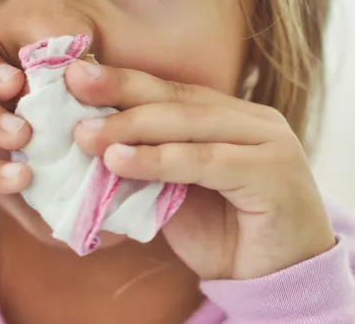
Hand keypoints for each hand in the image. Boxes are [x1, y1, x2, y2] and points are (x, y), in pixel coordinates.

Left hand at [65, 62, 335, 280]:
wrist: (283, 283)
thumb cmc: (229, 238)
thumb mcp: (178, 196)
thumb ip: (148, 166)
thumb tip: (89, 144)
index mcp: (234, 117)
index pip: (172, 91)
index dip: (123, 80)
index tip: (74, 72)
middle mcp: (255, 121)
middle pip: (178, 98)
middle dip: (121, 89)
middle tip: (71, 84)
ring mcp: (270, 143)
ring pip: (189, 124)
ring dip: (131, 127)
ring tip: (85, 134)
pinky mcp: (274, 173)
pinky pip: (205, 161)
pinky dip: (159, 159)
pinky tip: (120, 161)